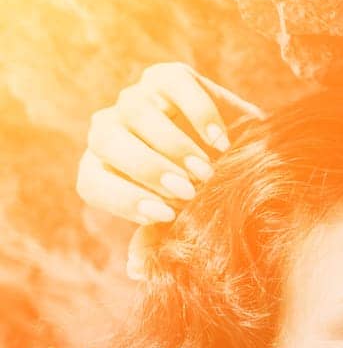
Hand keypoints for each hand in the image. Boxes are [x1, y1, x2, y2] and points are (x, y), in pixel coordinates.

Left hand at [74, 62, 261, 277]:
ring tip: (208, 170)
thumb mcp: (184, 220)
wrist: (244, 160)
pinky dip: (199, 113)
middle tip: (188, 190)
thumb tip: (138, 270)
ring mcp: (137, 98)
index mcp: (104, 167)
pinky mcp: (168, 78)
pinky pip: (173, 84)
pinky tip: (222, 141)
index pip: (92, 179)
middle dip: (147, 168)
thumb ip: (158, 240)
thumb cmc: (205, 196)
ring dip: (173, 144)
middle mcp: (112, 129)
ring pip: (135, 110)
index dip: (123, 199)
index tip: (166, 215)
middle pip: (106, 139)